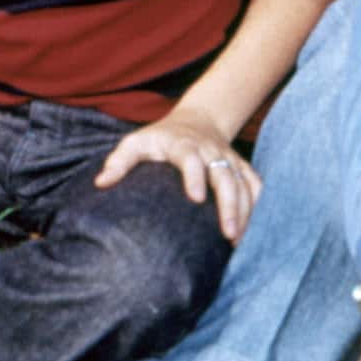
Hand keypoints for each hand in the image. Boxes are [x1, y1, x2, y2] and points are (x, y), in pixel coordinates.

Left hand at [94, 106, 258, 242]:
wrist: (197, 120)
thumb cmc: (160, 138)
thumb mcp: (136, 142)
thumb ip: (120, 161)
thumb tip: (102, 183)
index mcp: (182, 144)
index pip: (190, 157)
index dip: (194, 175)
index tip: (196, 198)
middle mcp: (210, 150)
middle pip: (224, 174)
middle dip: (229, 204)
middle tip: (227, 233)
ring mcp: (228, 158)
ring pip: (244, 182)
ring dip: (245, 211)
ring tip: (237, 241)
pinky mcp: (240, 166)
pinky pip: (256, 185)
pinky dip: (258, 206)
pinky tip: (252, 232)